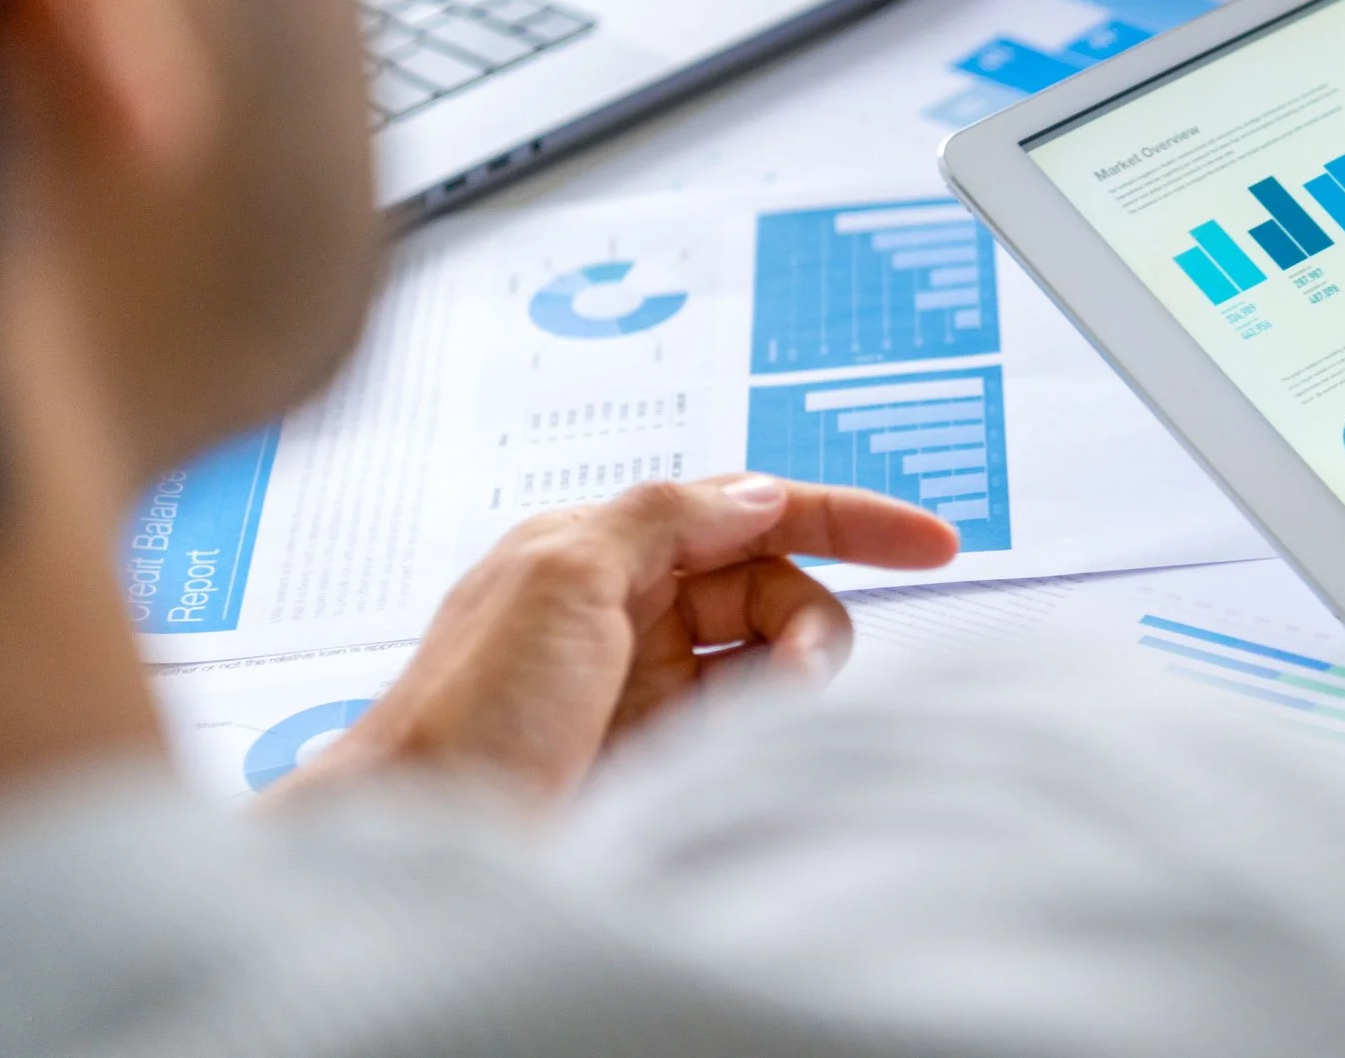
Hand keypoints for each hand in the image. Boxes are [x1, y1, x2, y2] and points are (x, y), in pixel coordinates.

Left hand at [274, 475, 957, 802]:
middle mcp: (628, 614)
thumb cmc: (459, 718)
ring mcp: (646, 693)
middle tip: (799, 676)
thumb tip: (757, 492)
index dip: (848, 519)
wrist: (414, 854)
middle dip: (807, 620)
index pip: (748, 510)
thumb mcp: (557, 575)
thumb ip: (663, 515)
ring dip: (788, 682)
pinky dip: (771, 732)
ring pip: (771, 661)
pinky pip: (750, 728)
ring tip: (761, 726)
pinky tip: (746, 755)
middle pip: (775, 588)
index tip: (931, 543)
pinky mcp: (658, 763)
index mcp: (601, 551)